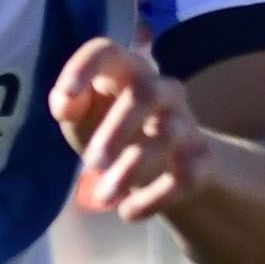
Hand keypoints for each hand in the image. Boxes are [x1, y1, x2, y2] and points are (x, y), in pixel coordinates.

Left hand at [53, 38, 212, 222]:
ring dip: (131, 169)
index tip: (65, 97)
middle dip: (115, 130)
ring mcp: (186, 123)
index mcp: (126, 72)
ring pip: (167, 134)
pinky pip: (185, 176)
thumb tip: (64, 101)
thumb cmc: (114, 133)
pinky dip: (154, 198)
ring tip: (104, 198)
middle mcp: (162, 89)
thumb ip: (69, 106)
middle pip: (145, 93)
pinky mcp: (201, 159)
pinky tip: (129, 213)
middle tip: (92, 164)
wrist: (168, 169)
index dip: (84, 68)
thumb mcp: (84, 119)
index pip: (107, 51)